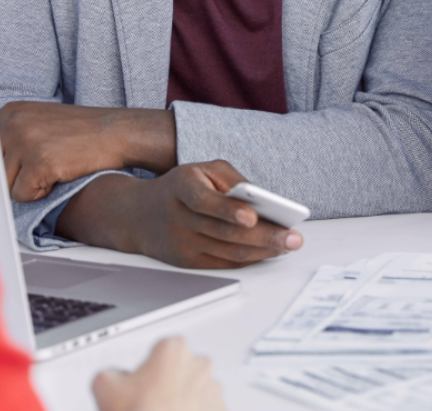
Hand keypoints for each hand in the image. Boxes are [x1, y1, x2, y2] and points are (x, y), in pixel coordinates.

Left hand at [0, 101, 175, 201]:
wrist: (117, 132)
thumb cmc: (81, 132)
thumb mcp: (39, 122)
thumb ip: (11, 134)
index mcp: (10, 111)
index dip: (1, 162)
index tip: (13, 165)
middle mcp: (13, 122)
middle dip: (14, 175)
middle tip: (43, 165)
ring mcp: (26, 141)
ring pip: (5, 184)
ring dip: (28, 185)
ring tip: (53, 168)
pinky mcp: (39, 163)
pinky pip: (22, 195)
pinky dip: (40, 194)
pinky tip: (60, 175)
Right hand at [57, 159, 303, 268]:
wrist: (139, 214)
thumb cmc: (182, 187)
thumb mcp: (204, 169)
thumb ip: (233, 179)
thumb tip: (261, 199)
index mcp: (182, 186)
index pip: (204, 201)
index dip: (228, 210)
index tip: (252, 217)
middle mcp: (179, 218)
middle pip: (225, 233)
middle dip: (264, 237)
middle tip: (293, 238)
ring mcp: (182, 243)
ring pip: (228, 252)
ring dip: (263, 251)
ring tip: (288, 245)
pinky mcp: (187, 262)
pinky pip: (224, 263)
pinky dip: (250, 259)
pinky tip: (269, 252)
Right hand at [92, 337, 224, 410]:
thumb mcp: (105, 387)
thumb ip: (108, 372)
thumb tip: (111, 375)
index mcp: (173, 350)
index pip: (157, 353)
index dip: (146, 371)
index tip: (140, 385)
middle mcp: (199, 364)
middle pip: (178, 370)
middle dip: (166, 384)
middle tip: (149, 403)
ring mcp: (213, 388)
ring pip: (194, 390)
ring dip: (182, 400)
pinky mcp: (221, 409)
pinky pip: (205, 409)